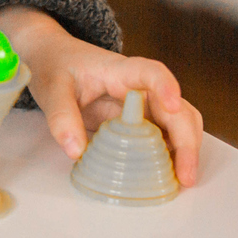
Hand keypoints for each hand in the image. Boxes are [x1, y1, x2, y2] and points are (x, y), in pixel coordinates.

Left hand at [0, 5, 204, 183]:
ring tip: (183, 179)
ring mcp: (143, 104)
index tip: (173, 105)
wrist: (52, 58)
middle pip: (176, 108)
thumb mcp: (51, 88)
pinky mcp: (139, 120)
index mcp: (120, 70)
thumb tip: (76, 152)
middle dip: (186, 140)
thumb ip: (61, 117)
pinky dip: (170, 154)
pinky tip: (168, 175)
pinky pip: (162, 136)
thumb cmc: (55, 67)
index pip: (152, 72)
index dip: (167, 86)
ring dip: (185, 149)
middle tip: (186, 174)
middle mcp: (140, 87)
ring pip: (178, 123)